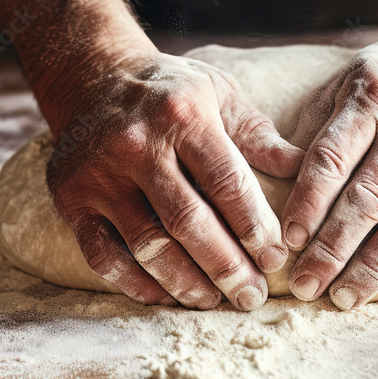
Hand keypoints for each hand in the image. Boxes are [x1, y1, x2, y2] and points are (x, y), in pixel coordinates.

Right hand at [46, 51, 301, 309]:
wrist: (93, 77)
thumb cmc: (171, 93)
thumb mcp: (220, 95)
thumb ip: (259, 135)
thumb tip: (306, 169)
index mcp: (183, 115)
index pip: (226, 182)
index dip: (254, 227)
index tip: (274, 260)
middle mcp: (137, 144)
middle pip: (188, 220)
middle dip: (226, 266)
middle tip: (251, 297)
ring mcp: (99, 174)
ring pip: (147, 244)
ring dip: (185, 282)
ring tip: (213, 301)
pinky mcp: (71, 198)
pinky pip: (103, 255)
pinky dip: (135, 283)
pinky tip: (164, 296)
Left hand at [282, 32, 377, 308]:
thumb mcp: (344, 83)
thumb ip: (315, 129)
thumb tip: (274, 181)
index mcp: (370, 101)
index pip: (331, 159)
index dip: (307, 203)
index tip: (286, 241)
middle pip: (368, 199)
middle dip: (332, 249)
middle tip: (304, 286)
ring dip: (375, 266)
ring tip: (344, 297)